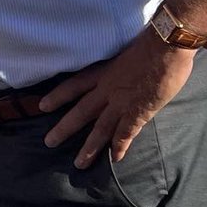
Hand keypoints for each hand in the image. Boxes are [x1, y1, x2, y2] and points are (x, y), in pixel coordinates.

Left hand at [40, 31, 195, 167]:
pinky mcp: (139, 112)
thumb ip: (114, 66)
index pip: (73, 85)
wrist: (164, 47)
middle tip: (49, 142)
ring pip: (100, 128)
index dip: (58, 96)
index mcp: (102, 72)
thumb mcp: (120, 52)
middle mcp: (106, 89)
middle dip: (65, 128)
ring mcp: (122, 102)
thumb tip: (114, 71)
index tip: (42, 106)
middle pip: (81, 111)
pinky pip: (126, 133)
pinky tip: (114, 159)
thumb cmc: (146, 44)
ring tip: (78, 163)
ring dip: (89, 147)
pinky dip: (120, 146)